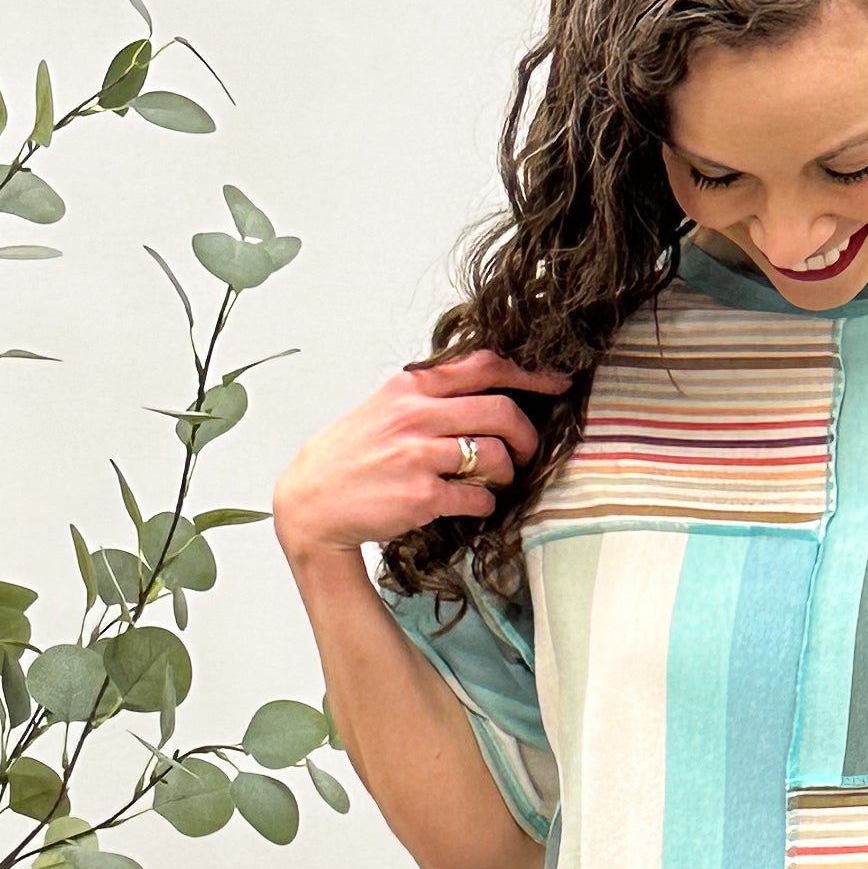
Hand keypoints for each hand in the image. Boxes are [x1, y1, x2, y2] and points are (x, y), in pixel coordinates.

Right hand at [270, 346, 568, 568]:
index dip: (529, 372)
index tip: (555, 381)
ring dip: (507, 472)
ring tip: (496, 480)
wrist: (311, 502)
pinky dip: (484, 502)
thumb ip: (429, 395)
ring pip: (495, 455)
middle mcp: (416, 415)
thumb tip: (483, 389)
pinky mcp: (422, 495)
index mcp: (411, 387)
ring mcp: (419, 455)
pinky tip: (472, 503)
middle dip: (526, 434)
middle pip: (501, 410)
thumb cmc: (350, 456)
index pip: (484, 365)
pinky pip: (478, 496)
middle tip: (526, 450)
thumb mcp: (384, 407)